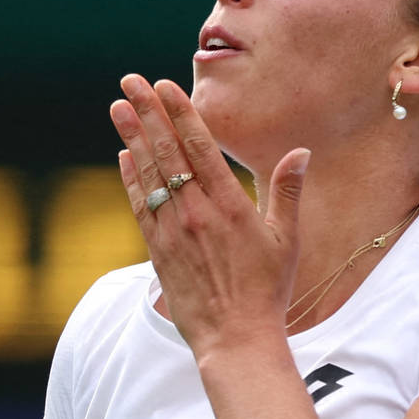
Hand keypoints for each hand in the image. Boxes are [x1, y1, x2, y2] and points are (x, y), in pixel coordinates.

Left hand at [110, 74, 308, 354]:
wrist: (236, 339)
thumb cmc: (267, 291)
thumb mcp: (286, 240)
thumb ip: (288, 193)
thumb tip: (301, 153)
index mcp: (229, 205)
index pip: (199, 147)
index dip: (179, 113)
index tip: (163, 86)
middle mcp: (196, 213)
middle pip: (167, 152)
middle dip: (148, 113)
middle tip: (130, 80)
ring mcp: (173, 231)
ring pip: (149, 174)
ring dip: (132, 137)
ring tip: (117, 106)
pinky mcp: (158, 251)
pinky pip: (140, 206)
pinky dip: (131, 178)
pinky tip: (124, 156)